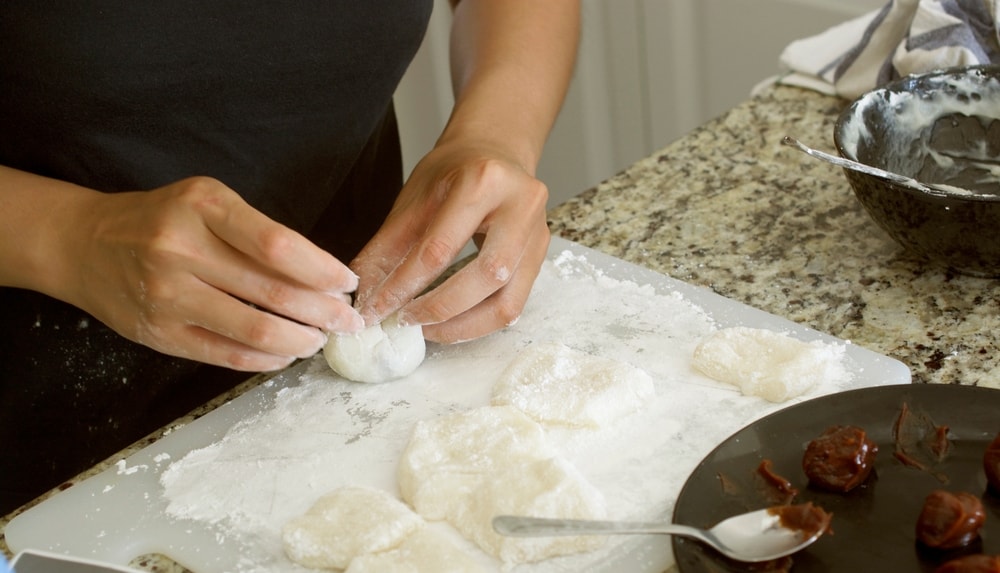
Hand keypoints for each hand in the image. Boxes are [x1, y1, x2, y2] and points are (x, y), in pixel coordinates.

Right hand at [59, 176, 362, 370]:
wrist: (85, 244)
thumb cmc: (162, 220)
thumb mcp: (207, 202)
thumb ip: (257, 232)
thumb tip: (321, 276)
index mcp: (203, 207)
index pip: (278, 245)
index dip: (322, 270)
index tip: (347, 282)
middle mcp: (182, 250)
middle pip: (273, 292)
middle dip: (324, 312)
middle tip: (348, 319)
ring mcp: (168, 296)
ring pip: (254, 330)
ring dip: (300, 341)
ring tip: (319, 339)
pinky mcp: (160, 334)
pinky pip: (227, 355)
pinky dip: (267, 359)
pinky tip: (285, 354)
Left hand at [351, 141, 548, 342]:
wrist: (494, 150)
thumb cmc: (455, 170)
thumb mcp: (415, 198)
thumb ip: (387, 247)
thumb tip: (363, 293)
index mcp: (484, 181)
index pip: (439, 248)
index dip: (403, 286)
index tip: (376, 310)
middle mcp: (522, 206)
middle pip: (487, 277)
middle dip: (439, 310)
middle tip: (405, 321)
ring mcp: (538, 234)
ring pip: (508, 302)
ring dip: (464, 326)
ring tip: (428, 329)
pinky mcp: (541, 257)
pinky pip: (514, 305)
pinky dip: (480, 322)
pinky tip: (452, 323)